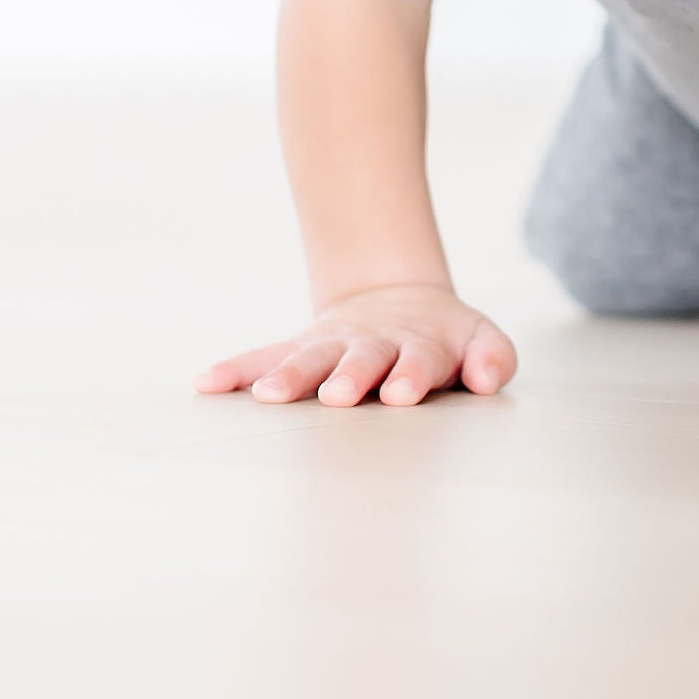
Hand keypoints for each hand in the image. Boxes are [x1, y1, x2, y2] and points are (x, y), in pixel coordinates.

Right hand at [195, 283, 515, 408]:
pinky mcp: (300, 349)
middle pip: (360, 360)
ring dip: (288, 377)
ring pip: (308, 359)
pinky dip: (236, 368)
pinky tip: (206, 382)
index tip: (402, 394)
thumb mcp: (481, 339)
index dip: (411, 376)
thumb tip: (486, 380)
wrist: (400, 301)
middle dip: (350, 377)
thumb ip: (492, 358)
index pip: (417, 362)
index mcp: (418, 347)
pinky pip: (263, 357)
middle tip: (338, 396)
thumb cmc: (447, 338)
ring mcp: (332, 346)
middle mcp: (371, 345)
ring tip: (267, 397)